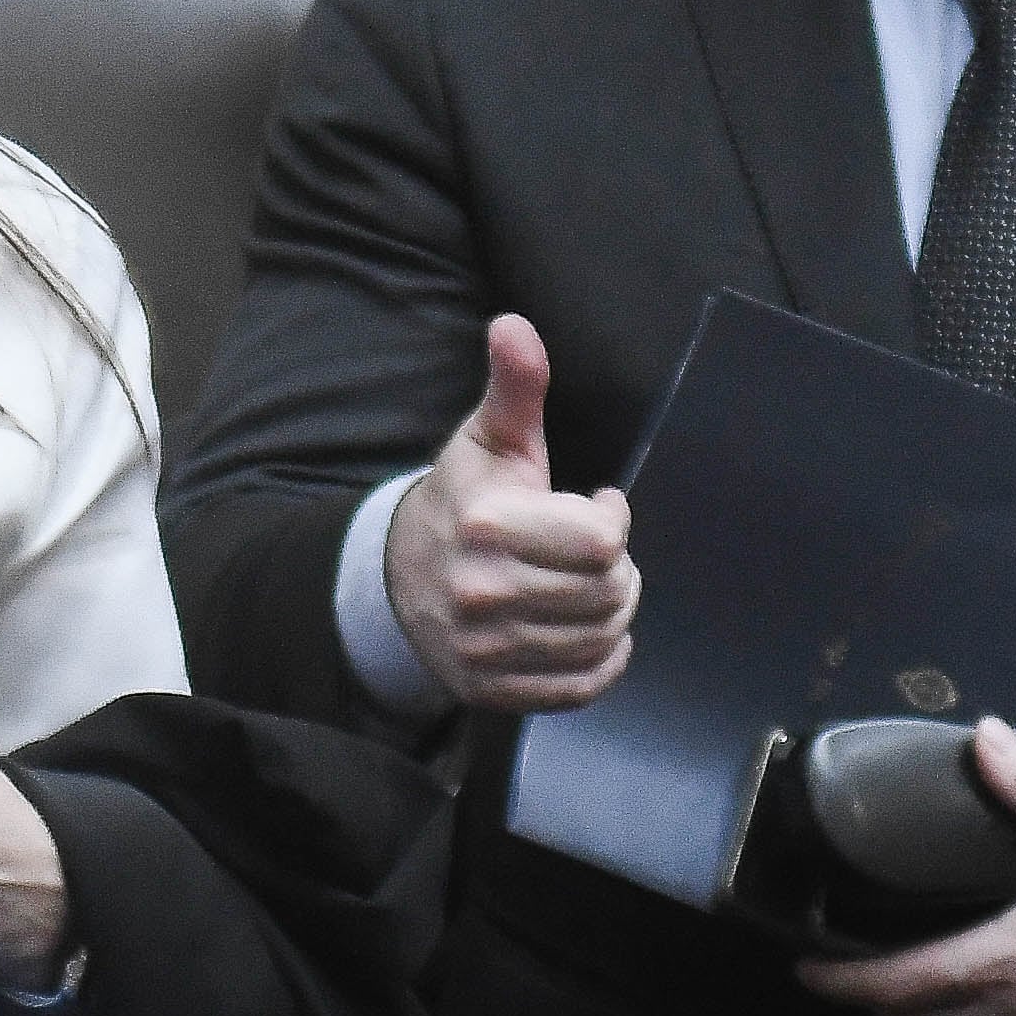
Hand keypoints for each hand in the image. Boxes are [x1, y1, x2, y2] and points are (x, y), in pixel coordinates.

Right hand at [383, 314, 638, 710]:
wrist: (397, 577)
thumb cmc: (463, 498)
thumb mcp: (489, 439)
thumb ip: (514, 385)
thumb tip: (514, 325)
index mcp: (485, 524)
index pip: (601, 542)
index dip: (614, 521)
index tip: (598, 504)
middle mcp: (480, 593)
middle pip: (608, 594)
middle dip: (619, 569)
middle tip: (599, 552)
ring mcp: (483, 649)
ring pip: (601, 640)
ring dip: (613, 612)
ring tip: (590, 586)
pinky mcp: (490, 690)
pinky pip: (580, 687)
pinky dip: (601, 661)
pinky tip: (587, 629)